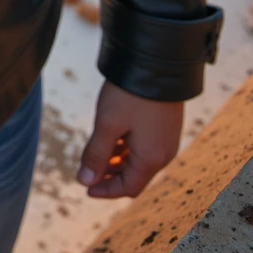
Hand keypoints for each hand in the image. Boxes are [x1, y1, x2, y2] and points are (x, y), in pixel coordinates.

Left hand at [76, 80, 183, 197]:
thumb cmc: (130, 94)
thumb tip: (84, 181)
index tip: (85, 188)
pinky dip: (128, 149)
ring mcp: (168, 139)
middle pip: (135, 177)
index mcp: (151, 159)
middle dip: (110, 176)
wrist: (159, 61)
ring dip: (118, 162)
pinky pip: (146, 147)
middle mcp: (164, 154)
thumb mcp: (107, 123)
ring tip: (97, 154)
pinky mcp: (166, 125)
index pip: (128, 188)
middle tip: (88, 171)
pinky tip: (113, 139)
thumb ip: (96, 154)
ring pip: (140, 161)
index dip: (105, 190)